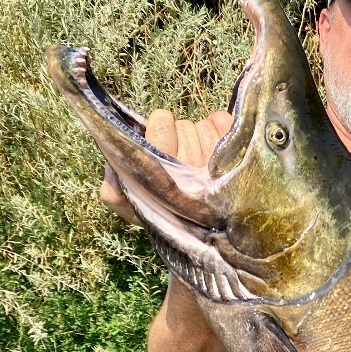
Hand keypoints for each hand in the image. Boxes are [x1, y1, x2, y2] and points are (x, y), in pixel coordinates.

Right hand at [98, 108, 234, 224]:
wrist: (204, 228)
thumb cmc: (163, 211)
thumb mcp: (132, 208)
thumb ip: (114, 194)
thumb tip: (113, 172)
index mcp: (164, 174)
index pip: (161, 123)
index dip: (158, 126)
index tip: (158, 137)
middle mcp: (193, 167)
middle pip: (183, 125)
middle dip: (178, 134)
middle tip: (177, 151)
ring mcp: (218, 164)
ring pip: (203, 125)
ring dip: (197, 134)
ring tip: (196, 154)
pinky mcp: (237, 157)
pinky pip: (225, 123)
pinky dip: (219, 125)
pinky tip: (215, 144)